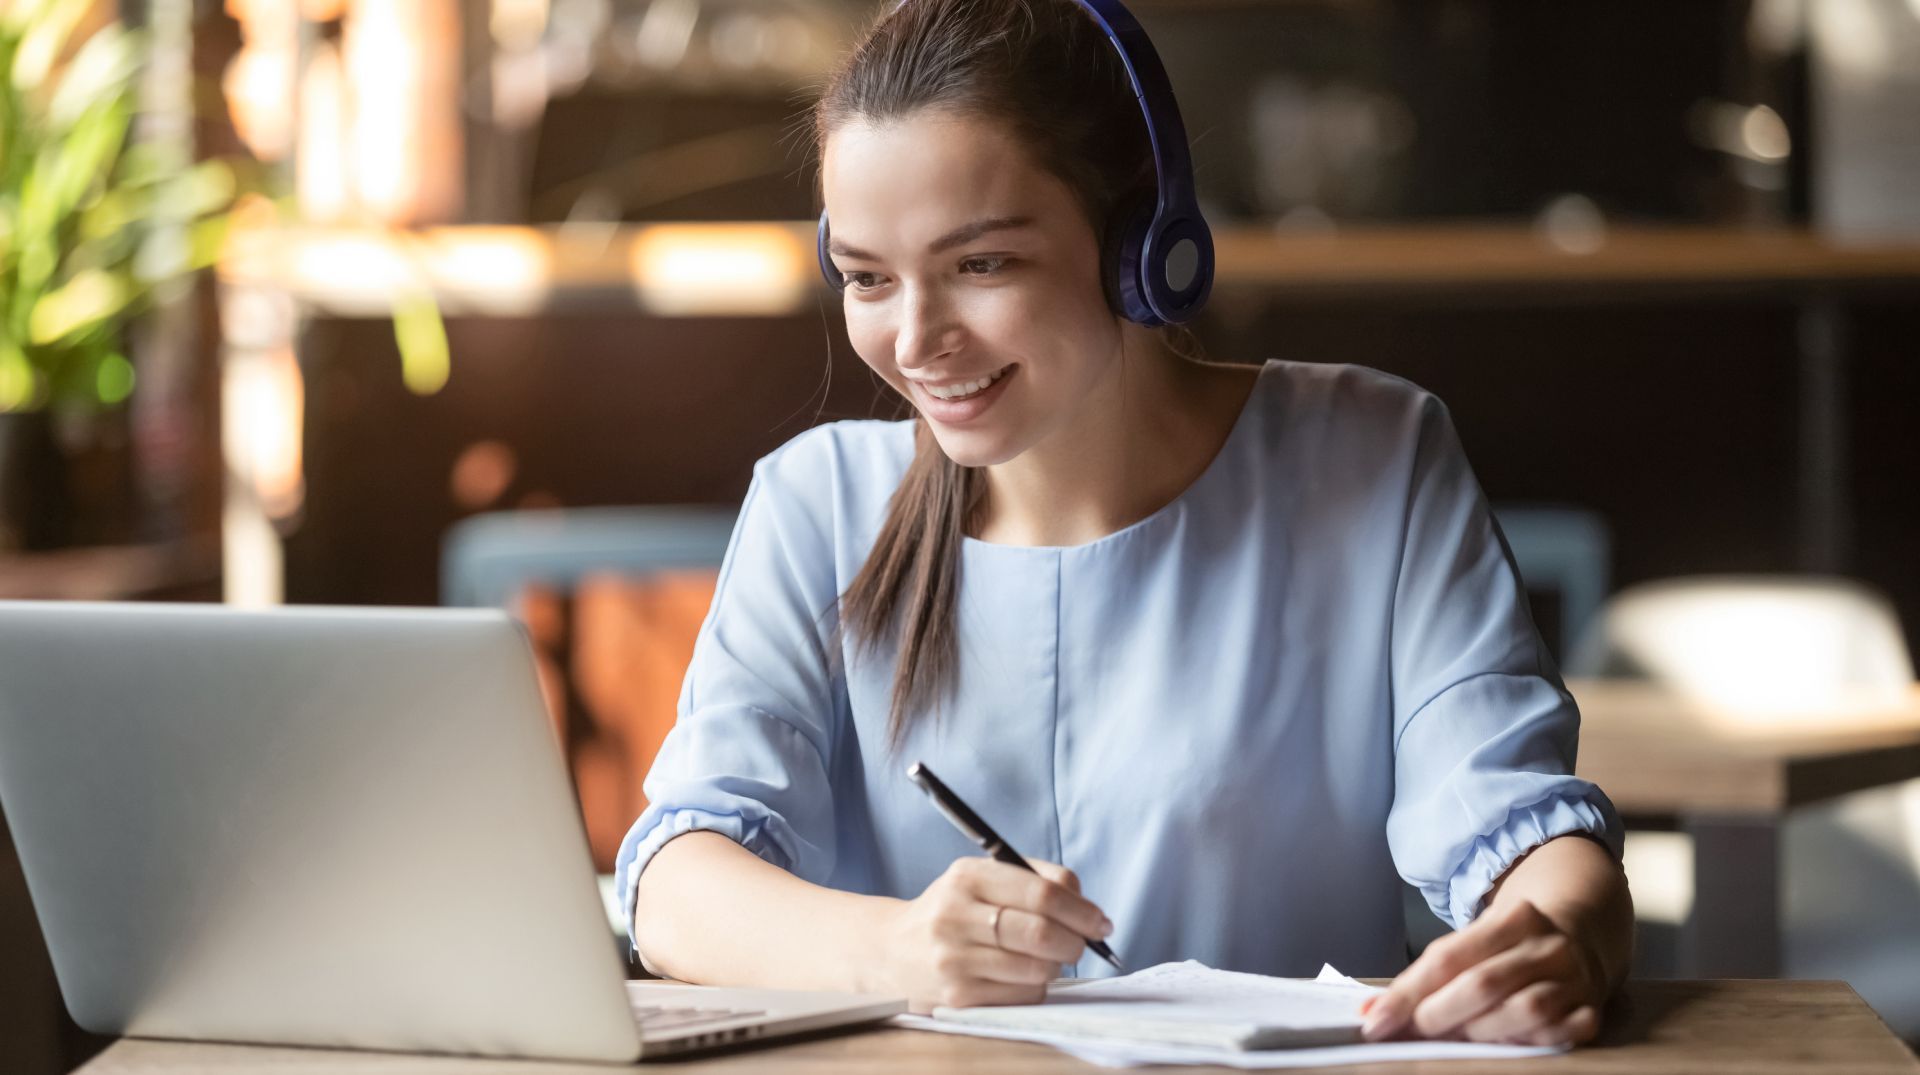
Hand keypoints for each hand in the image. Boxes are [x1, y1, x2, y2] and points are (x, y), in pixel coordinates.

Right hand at [880, 857, 1113, 1012]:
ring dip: (1055, 965)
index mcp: (967, 877)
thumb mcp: (980, 879)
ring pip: (1037, 968)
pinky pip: (1022, 995)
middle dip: (1076, 941)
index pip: (1041, 893)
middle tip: (1082, 943)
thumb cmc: (952, 912)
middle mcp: (956, 915)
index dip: (1081, 910)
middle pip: (1043, 932)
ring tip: (1045, 957)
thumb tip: (1085, 904)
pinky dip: (1034, 986)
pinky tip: (1020, 975)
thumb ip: (1033, 880)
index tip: (1100, 921)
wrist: (891, 952)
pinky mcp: (957, 997)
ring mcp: (954, 959)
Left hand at [1360, 897, 1606, 1046]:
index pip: (1448, 957)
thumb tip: (1374, 1012)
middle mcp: (1547, 946)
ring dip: (1480, 1033)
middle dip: (1439, 1015)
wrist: (1581, 935)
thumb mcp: (1474, 942)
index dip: (1408, 993)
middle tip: (1413, 1034)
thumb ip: (1428, 975)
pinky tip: (1505, 1046)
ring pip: (1524, 1011)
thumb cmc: (1511, 946)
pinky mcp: (1592, 1010)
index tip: (1376, 1020)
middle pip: (1483, 984)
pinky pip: (1559, 1034)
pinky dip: (1528, 1044)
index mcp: (1514, 918)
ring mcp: (1575, 979)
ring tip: (1456, 1041)